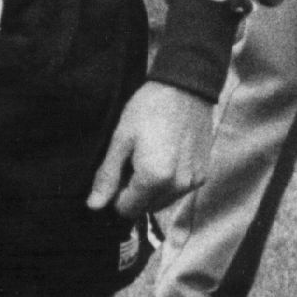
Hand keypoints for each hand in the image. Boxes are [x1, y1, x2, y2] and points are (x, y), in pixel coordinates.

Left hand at [86, 81, 211, 216]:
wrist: (186, 88)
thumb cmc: (149, 108)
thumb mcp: (121, 138)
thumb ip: (108, 175)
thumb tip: (94, 205)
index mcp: (154, 179)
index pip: (127, 209)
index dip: (116, 194)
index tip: (117, 170)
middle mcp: (177, 187)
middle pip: (145, 208)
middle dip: (134, 191)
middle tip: (132, 160)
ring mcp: (193, 182)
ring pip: (162, 201)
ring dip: (151, 189)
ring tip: (149, 156)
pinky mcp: (202, 174)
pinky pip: (178, 190)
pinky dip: (168, 182)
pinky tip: (165, 156)